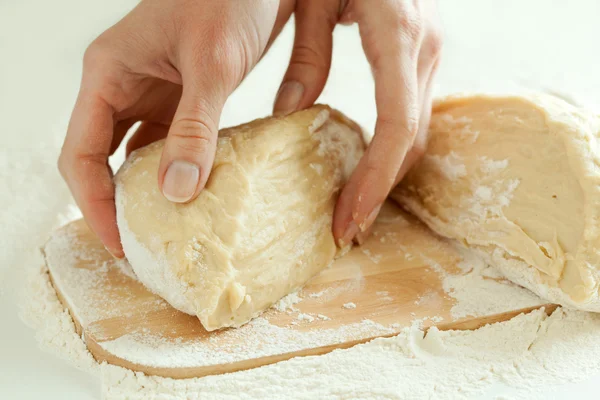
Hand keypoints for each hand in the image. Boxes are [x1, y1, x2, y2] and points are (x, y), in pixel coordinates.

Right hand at [59, 0, 292, 256]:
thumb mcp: (213, 63)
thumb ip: (195, 125)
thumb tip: (176, 192)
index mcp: (108, 76)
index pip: (82, 154)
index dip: (94, 204)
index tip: (121, 245)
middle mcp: (123, 88)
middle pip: (103, 161)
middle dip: (118, 205)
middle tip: (144, 249)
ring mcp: (152, 94)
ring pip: (137, 155)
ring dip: (149, 192)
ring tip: (170, 232)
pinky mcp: (181, 98)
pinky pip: (171, 143)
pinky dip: (179, 171)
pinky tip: (197, 195)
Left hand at [273, 0, 442, 245]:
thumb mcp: (308, 0)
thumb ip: (303, 58)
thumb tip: (291, 117)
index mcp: (397, 34)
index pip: (395, 126)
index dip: (374, 180)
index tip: (348, 220)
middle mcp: (422, 48)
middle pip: (410, 139)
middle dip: (379, 189)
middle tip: (346, 229)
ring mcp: (427, 52)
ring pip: (414, 131)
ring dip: (386, 174)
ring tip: (352, 209)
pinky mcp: (419, 56)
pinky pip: (409, 114)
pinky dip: (389, 149)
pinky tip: (364, 169)